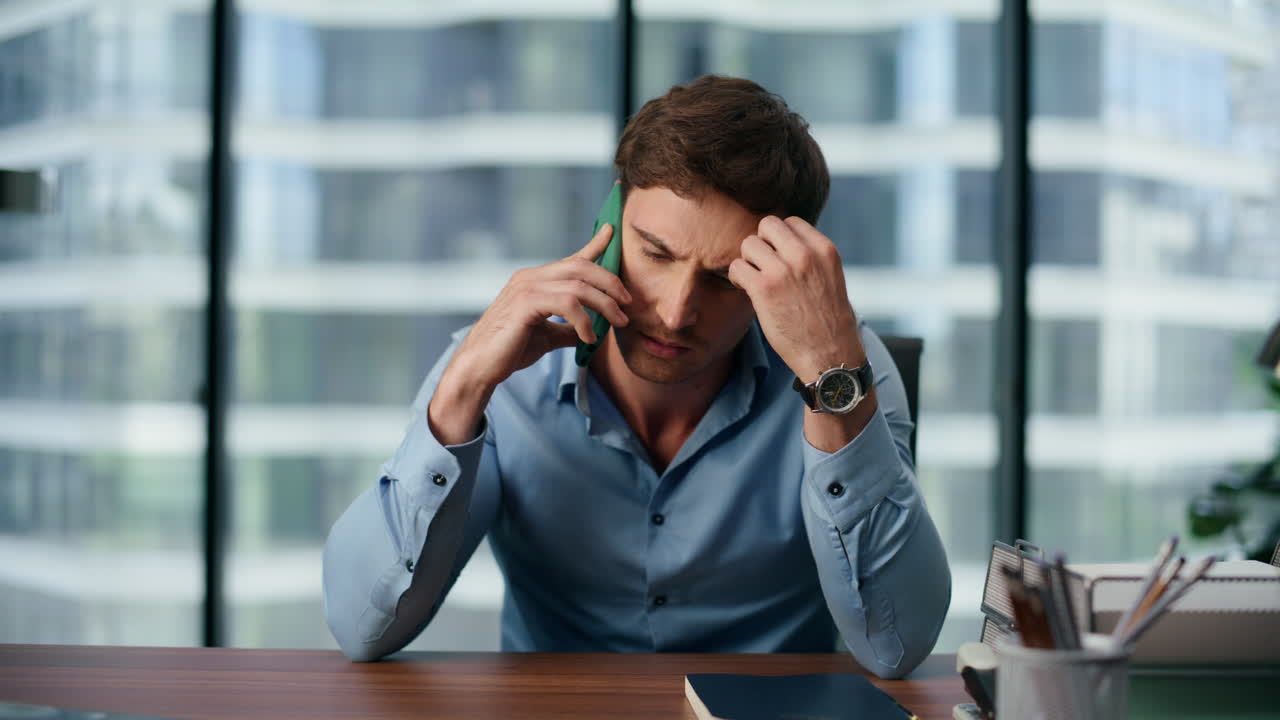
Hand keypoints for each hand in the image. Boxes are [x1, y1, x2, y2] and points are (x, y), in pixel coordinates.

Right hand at [428, 224, 630, 443]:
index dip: (594, 243)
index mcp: (536, 281)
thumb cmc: (509, 350)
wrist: (480, 366)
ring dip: (604, 303)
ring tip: (617, 322)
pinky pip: (567, 303)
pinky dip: (584, 321)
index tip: (611, 231)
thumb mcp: (546, 336)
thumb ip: (567, 329)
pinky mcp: (525, 304)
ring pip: (578, 285)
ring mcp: (527, 288)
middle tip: (628, 302)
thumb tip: (591, 332)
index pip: (572, 258)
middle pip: (581, 266)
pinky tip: (589, 338)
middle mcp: (531, 278)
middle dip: (610, 281)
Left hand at [728, 216, 861, 383]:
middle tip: (762, 266)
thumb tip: (782, 244)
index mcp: (824, 250)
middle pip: (767, 224)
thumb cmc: (828, 322)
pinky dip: (737, 277)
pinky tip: (746, 289)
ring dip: (748, 261)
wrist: (830, 355)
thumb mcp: (830, 278)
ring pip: (748, 243)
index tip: (778, 257)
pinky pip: (737, 267)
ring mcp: (784, 270)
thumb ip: (810, 258)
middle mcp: (805, 255)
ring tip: (754, 279)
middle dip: (761, 243)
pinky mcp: (764, 289)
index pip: (791, 222)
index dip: (779, 239)